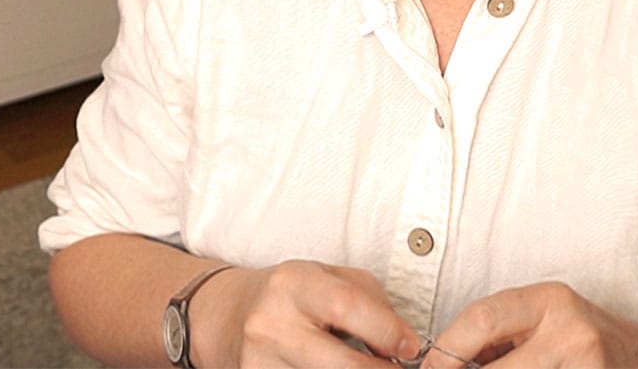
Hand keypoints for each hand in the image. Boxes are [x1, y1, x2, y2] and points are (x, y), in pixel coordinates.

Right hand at [191, 260, 421, 367]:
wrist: (227, 319)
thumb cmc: (287, 297)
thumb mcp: (328, 278)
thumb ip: (371, 303)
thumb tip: (404, 342)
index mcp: (292, 285)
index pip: (348, 307)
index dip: (388, 331)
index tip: (409, 346)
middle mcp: (271, 325)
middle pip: (343, 364)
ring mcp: (260, 365)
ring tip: (364, 367)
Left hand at [424, 282, 637, 367]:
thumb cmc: (583, 336)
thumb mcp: (543, 318)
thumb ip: (499, 334)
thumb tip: (443, 360)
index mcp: (550, 301)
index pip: (482, 318)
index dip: (447, 348)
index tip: (431, 367)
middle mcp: (569, 332)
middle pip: (497, 368)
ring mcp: (582, 366)